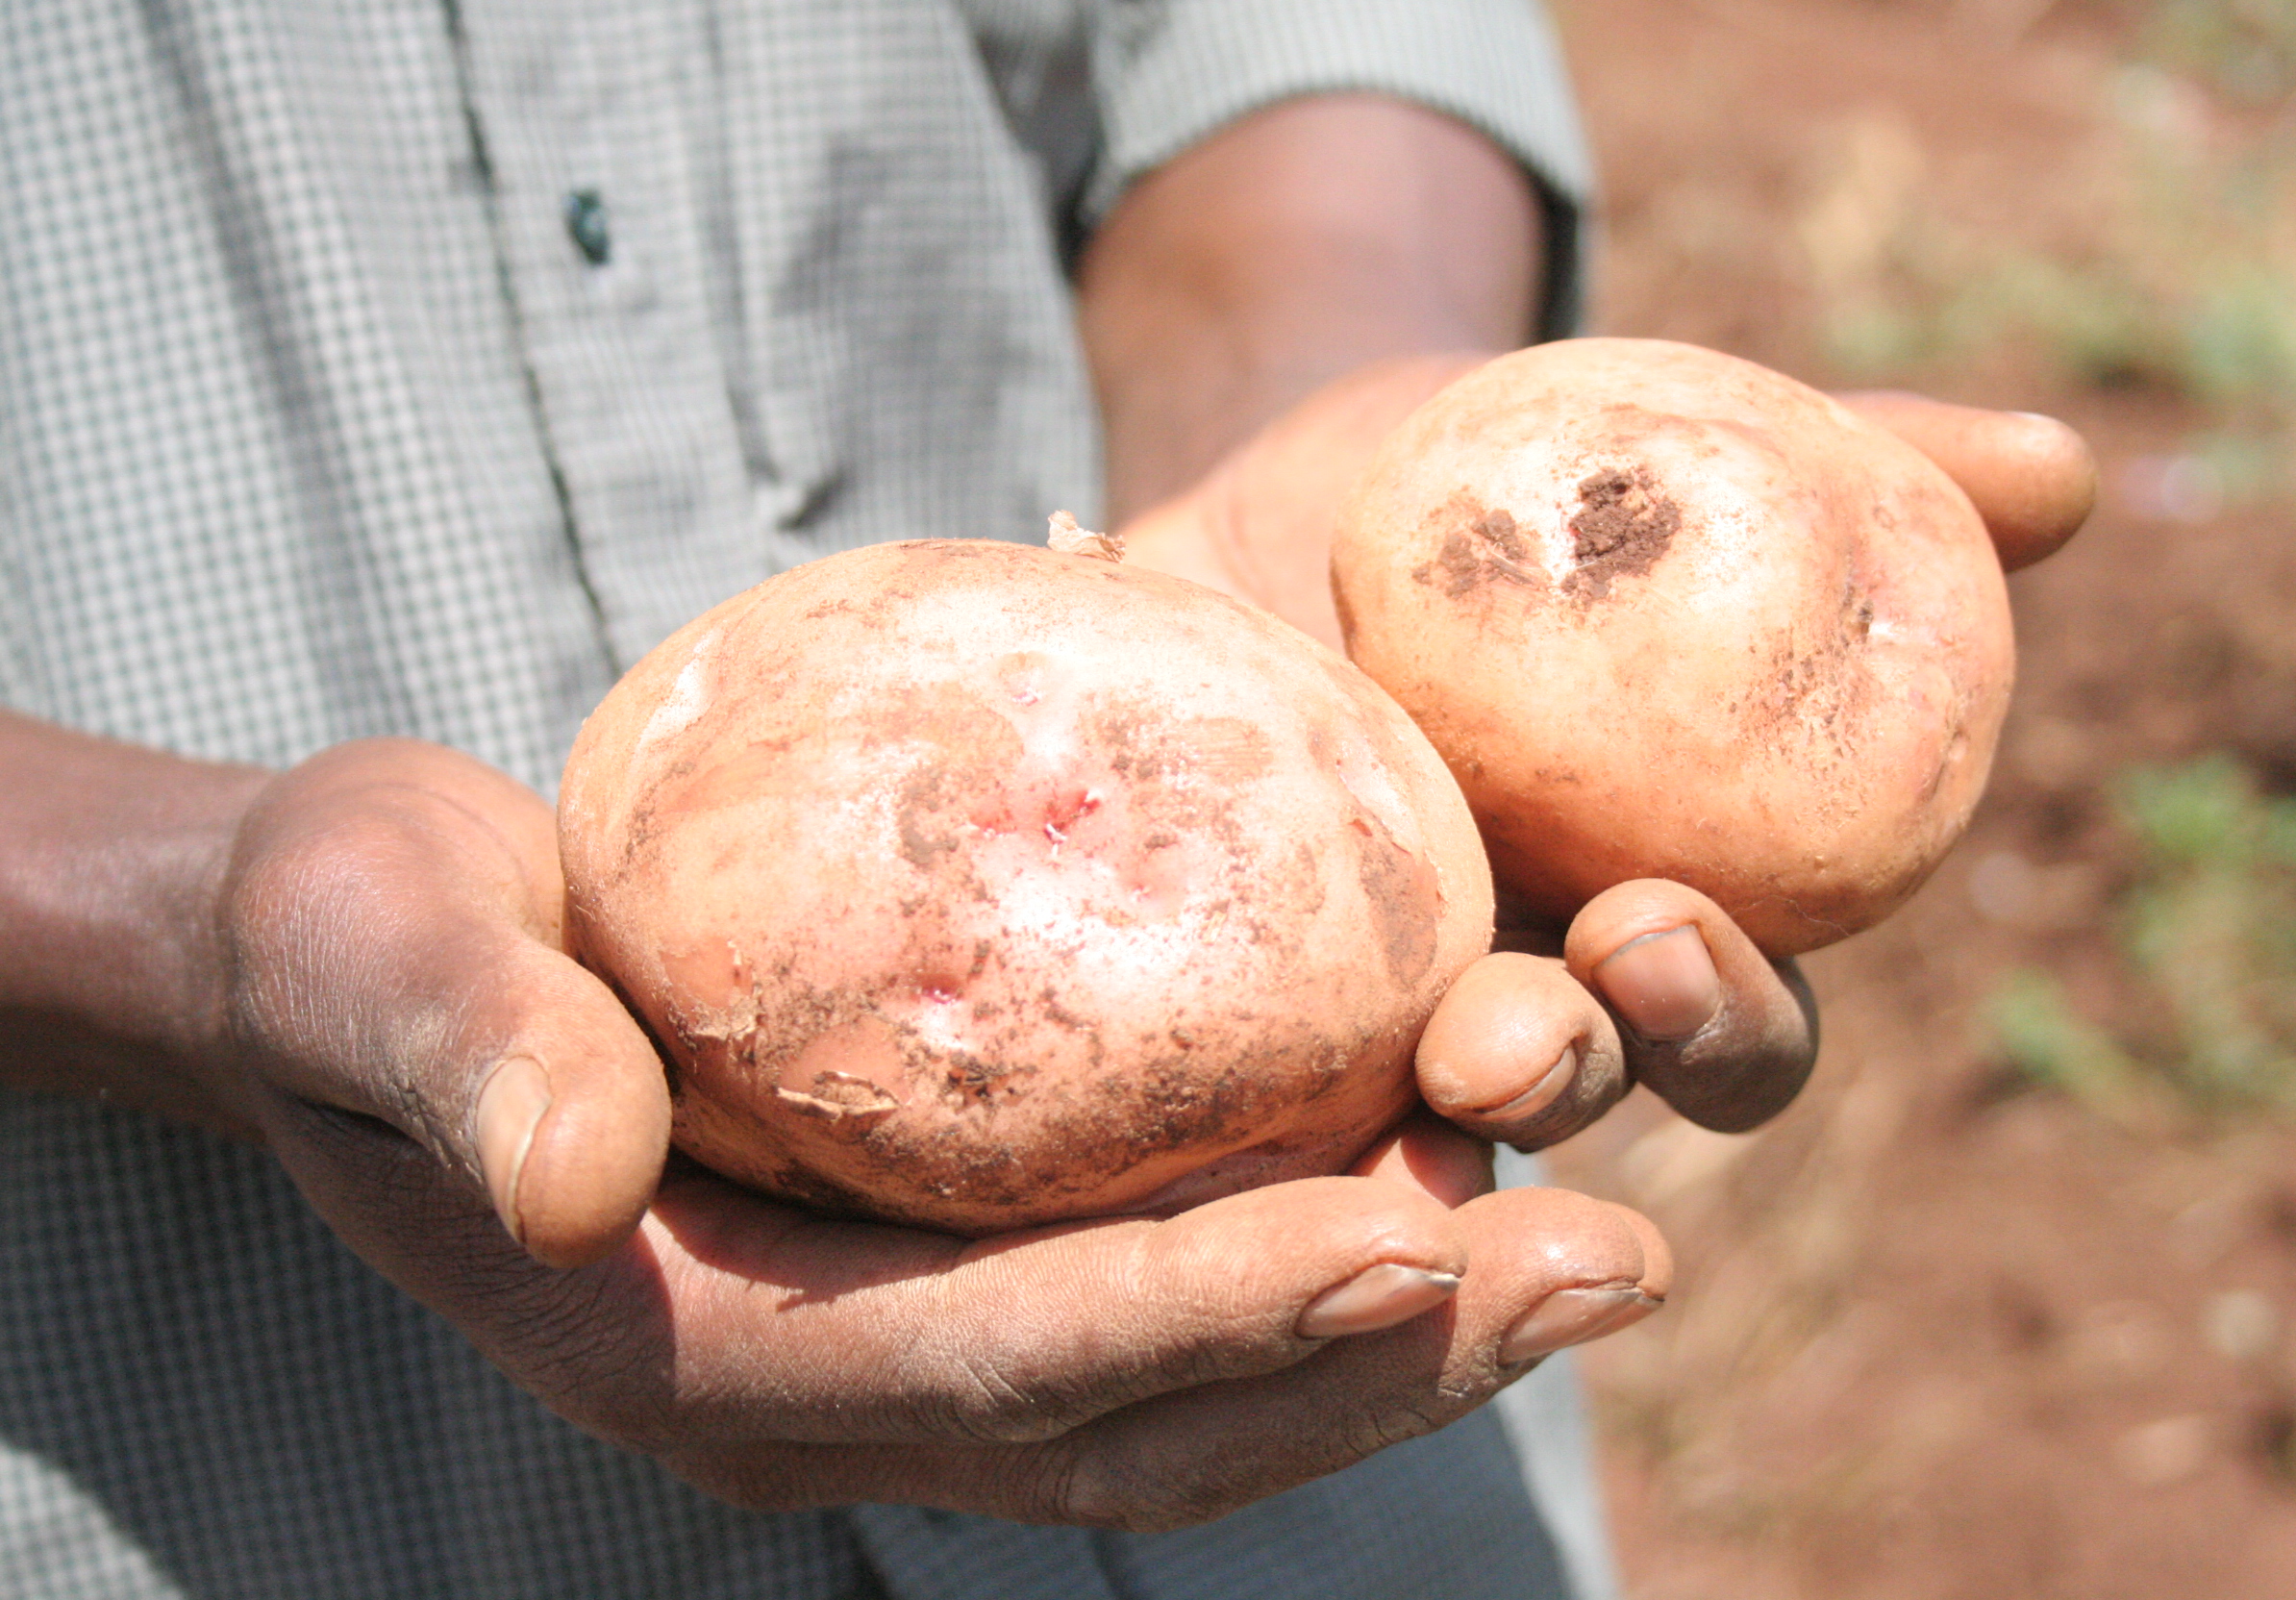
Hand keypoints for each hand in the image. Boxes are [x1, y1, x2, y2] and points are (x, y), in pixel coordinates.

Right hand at [193, 737, 1665, 1528]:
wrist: (362, 957)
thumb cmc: (365, 934)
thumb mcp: (368, 946)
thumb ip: (458, 1043)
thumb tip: (579, 1167)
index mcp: (706, 1351)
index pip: (1003, 1363)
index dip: (1214, 1316)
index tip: (1422, 1234)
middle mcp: (828, 1394)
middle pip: (1149, 1424)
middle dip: (1386, 1361)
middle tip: (1610, 1263)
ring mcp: (897, 1353)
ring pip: (1190, 1398)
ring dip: (1403, 1337)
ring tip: (1600, 1247)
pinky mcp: (943, 1273)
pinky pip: (1166, 1307)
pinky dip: (1322, 1264)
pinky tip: (1458, 1169)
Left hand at [1121, 357, 2096, 1144]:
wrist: (1314, 478)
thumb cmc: (1544, 484)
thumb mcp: (1683, 452)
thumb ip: (1862, 470)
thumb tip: (2054, 468)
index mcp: (1663, 918)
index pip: (1731, 1035)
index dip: (1717, 1017)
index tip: (1655, 928)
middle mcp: (1522, 989)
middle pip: (1572, 1101)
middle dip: (1560, 1081)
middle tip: (1508, 1028)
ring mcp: (1370, 1000)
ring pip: (1403, 1110)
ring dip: (1397, 1112)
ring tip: (1369, 1068)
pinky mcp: (1226, 974)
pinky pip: (1228, 1059)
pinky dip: (1222, 1078)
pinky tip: (1175, 1069)